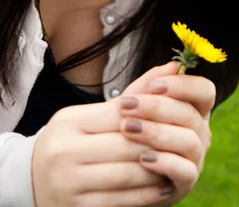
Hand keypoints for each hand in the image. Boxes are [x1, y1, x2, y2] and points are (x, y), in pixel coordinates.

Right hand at [32, 62, 179, 206]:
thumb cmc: (73, 140)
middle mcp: (64, 151)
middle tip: (184, 142)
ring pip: (126, 174)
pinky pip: (120, 201)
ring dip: (156, 170)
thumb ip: (135, 93)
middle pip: (125, 144)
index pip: (119, 114)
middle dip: (158, 144)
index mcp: (69, 122)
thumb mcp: (93, 114)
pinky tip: (163, 187)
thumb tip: (172, 66)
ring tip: (177, 164)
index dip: (150, 114)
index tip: (177, 115)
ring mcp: (68, 182)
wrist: (32, 178)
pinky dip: (146, 194)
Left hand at [119, 66, 215, 203]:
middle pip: (191, 114)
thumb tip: (173, 65)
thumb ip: (150, 84)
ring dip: (156, 133)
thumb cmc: (133, 130)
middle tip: (126, 106)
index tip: (154, 86)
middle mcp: (202, 132)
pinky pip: (185, 171)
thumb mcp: (136, 104)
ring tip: (127, 129)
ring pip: (188, 141)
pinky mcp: (187, 183)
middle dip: (157, 108)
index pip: (205, 90)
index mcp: (195, 108)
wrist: (121, 169)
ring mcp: (197, 158)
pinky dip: (165, 163)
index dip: (183, 86)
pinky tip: (143, 158)